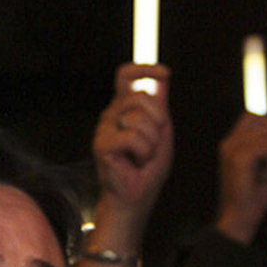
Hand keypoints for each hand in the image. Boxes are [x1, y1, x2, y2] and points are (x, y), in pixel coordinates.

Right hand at [91, 63, 172, 230]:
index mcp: (123, 109)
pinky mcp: (102, 144)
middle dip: (158, 121)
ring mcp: (104, 128)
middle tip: (152, 145)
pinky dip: (143, 152)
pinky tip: (135, 163)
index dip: (143, 69)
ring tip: (142, 156)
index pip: (125, 76)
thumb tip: (164, 77)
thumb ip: (160, 106)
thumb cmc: (148, 168)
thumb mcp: (161, 132)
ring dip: (151, 142)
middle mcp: (111, 114)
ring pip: (139, 118)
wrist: (136, 197)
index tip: (165, 73)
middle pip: (142, 97)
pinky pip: (133, 137)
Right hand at [215, 112, 266, 245]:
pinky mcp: (239, 157)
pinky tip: (262, 176)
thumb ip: (262, 144)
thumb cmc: (251, 195)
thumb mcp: (258, 164)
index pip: (255, 115)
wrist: (239, 217)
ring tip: (264, 173)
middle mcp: (229, 142)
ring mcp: (232, 149)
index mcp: (231, 143)